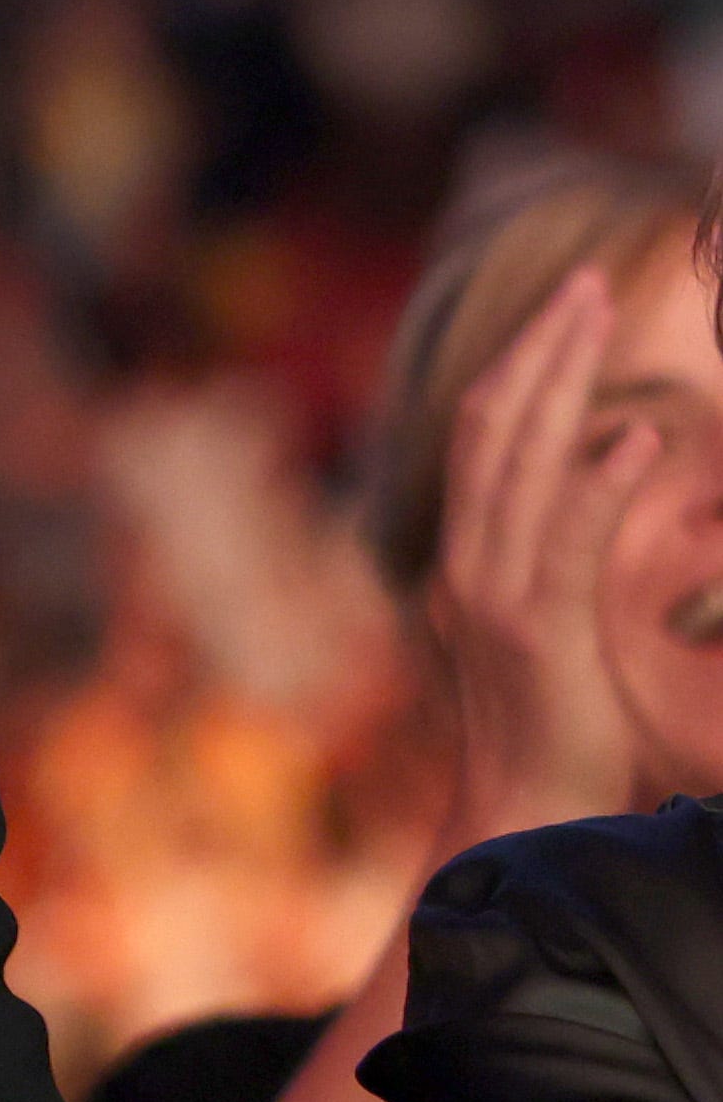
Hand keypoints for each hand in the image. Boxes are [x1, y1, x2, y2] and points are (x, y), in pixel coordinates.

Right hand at [434, 265, 661, 837]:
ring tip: (599, 321)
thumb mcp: (546, 630)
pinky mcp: (540, 633)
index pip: (483, 441)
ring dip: (562, 385)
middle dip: (541, 352)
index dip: (522, 369)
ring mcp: (495, 599)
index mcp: (466, 562)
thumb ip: (555, 555)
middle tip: (585, 286)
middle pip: (492, 431)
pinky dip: (599, 484)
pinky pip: (567, 542)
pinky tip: (635, 438)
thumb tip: (597, 474)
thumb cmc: (550, 733)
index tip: (568, 313)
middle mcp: (467, 567)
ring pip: (519, 465)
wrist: (525, 815)